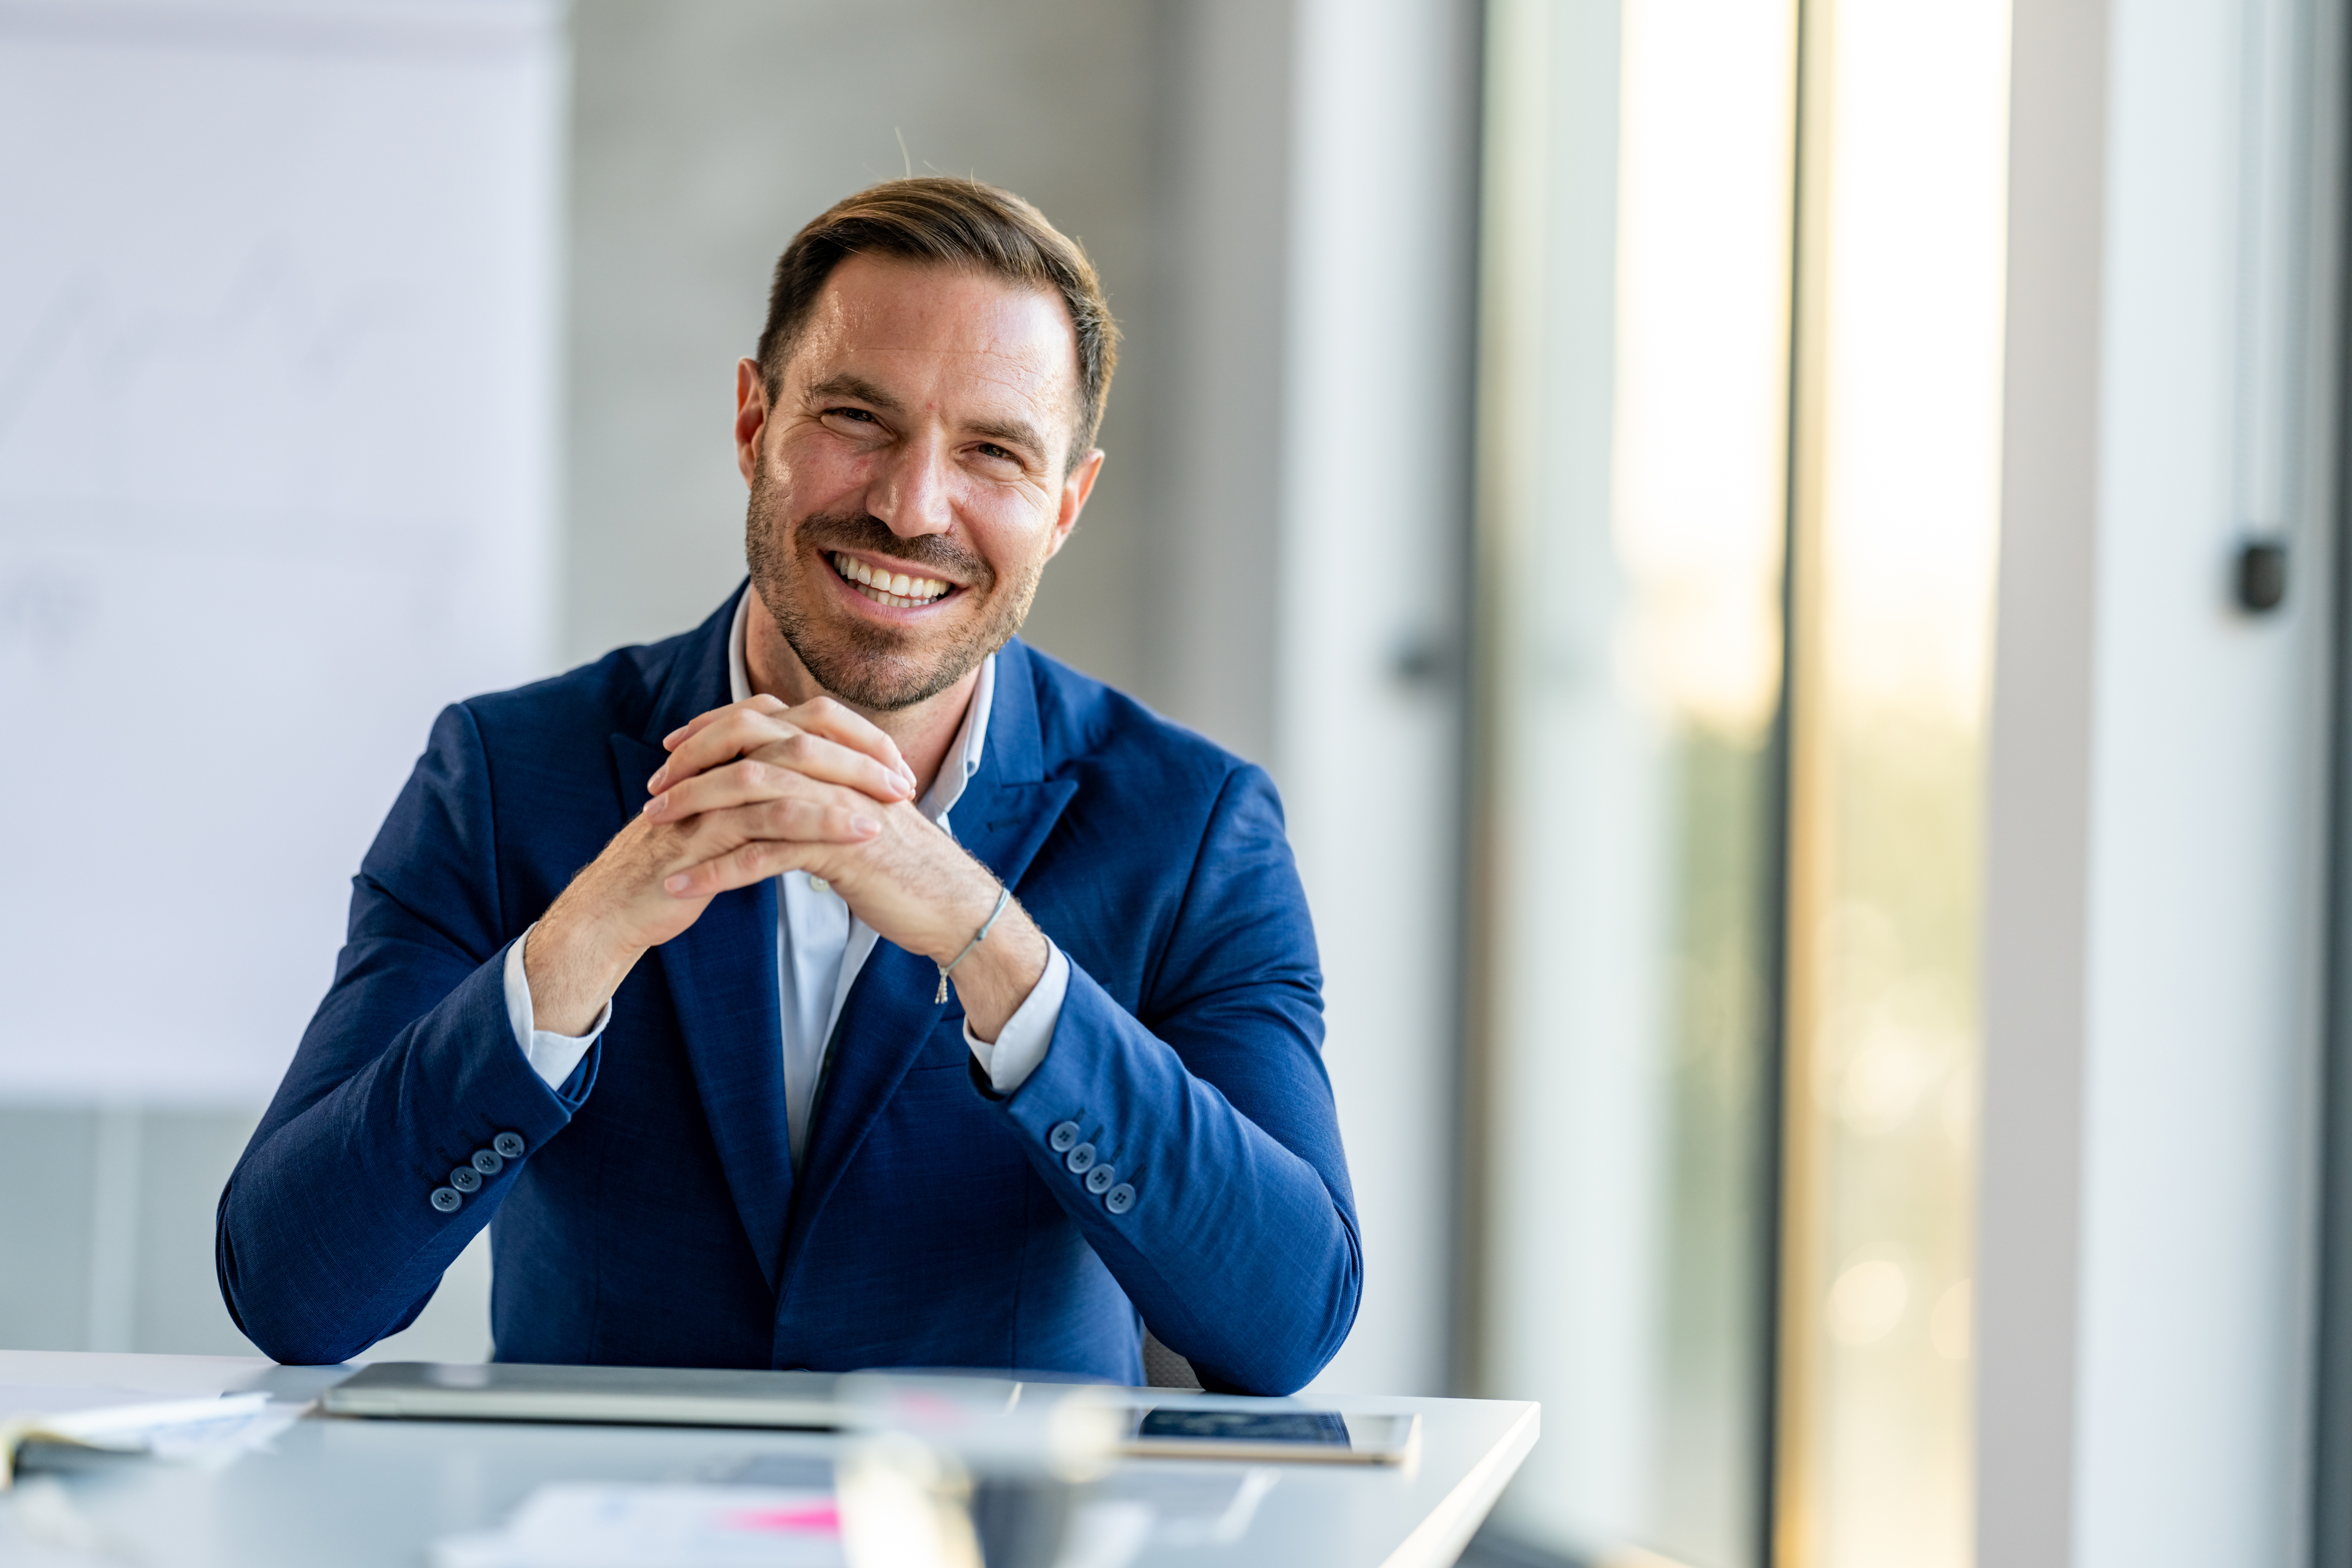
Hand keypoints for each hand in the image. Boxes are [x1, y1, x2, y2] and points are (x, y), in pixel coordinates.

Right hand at [523, 696, 916, 1033]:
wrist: (618, 909)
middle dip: (859, 753)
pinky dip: (820, 821)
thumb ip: (762, 802)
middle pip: (801, 734)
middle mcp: (720, 763)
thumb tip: (816, 794)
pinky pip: (770, 818)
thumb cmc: (676, 869)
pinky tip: (861, 835)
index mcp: (728, 755)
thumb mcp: (726, 826)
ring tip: (896, 804)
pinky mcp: (706, 831)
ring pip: (789, 770)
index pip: (800, 722)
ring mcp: (710, 794)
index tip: (894, 763)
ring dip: (849, 784)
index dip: (850, 736)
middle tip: (905, 779)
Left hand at [648, 704, 1049, 1038]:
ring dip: (693, 810)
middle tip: (654, 788)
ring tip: (653, 830)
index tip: (675, 748)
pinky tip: (681, 887)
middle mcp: (838, 768)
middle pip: (749, 743)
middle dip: (694, 762)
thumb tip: (781, 777)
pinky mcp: (837, 849)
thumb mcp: (858, 809)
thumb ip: (823, 786)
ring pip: (749, 793)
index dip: (714, 726)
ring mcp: (838, 805)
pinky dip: (715, 870)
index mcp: (841, 752)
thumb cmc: (903, 862)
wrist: (951, 903)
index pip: (765, 718)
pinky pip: (762, 855)